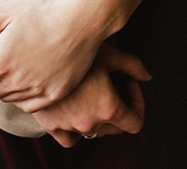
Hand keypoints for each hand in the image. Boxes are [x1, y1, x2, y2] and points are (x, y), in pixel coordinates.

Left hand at [0, 0, 111, 111]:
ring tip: (18, 54)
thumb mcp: (2, 10)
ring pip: (8, 97)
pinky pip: (30, 103)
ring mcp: (38, 92)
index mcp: (0, 63)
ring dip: (5, 81)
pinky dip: (24, 90)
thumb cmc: (43, 6)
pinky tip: (32, 68)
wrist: (85, 14)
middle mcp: (17, 84)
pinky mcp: (56, 94)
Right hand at [31, 43, 149, 147]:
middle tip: (112, 83)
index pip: (135, 122)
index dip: (138, 103)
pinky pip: (70, 139)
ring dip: (98, 117)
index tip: (129, 85)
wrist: (39, 51)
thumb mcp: (110, 53)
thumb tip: (147, 76)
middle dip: (119, 106)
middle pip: (116, 128)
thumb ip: (134, 66)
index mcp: (109, 108)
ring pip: (94, 132)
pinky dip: (76, 129)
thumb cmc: (77, 48)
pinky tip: (75, 110)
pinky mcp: (52, 126)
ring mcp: (70, 127)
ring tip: (92, 93)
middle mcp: (90, 123)